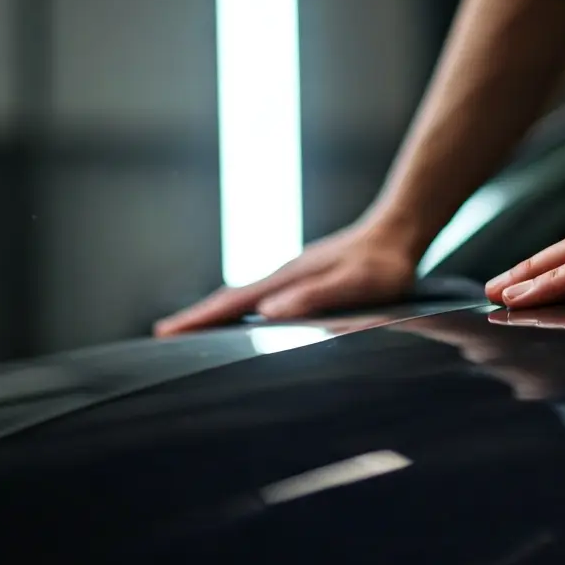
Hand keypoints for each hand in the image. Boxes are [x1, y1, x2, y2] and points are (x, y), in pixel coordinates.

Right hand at [153, 220, 418, 335]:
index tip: (165, 333)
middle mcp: (284, 276)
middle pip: (230, 299)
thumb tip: (269, 312)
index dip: (199, 319)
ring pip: (244, 298)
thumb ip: (315, 297)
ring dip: (216, 313)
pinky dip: (242, 309)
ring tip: (193, 329)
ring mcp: (293, 276)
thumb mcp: (354, 284)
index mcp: (288, 280)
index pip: (233, 302)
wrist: (400, 231)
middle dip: (196, 317)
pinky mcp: (306, 279)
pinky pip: (262, 297)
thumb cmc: (383, 263)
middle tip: (164, 333)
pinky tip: (245, 318)